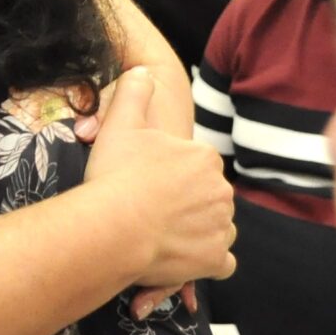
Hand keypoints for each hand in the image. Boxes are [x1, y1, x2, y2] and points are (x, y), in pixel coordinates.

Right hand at [81, 68, 236, 292]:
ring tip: (164, 235)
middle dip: (187, 204)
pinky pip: (222, 262)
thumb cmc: (116, 176)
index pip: (197, 165)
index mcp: (204, 158)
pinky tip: (185, 257)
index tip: (149, 183)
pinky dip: (207, 260)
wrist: (113, 227)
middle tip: (151, 211)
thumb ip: (134, 90)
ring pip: (217, 226)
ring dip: (199, 231)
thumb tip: (143, 72)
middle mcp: (221, 191)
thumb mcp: (120, 122)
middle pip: (207, 197)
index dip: (173, 175)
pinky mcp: (215, 259)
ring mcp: (220, 227)